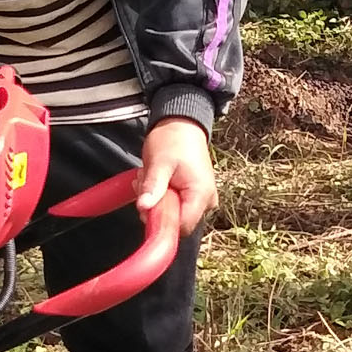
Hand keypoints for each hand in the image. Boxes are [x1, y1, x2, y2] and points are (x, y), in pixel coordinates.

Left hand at [137, 117, 217, 238]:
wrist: (182, 124)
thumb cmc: (173, 140)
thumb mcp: (159, 162)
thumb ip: (153, 186)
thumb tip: (144, 208)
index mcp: (201, 194)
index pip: (182, 226)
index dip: (161, 221)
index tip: (147, 205)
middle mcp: (207, 201)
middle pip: (177, 222)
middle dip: (156, 207)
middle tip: (146, 184)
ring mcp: (202, 199)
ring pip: (173, 214)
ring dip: (157, 200)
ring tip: (151, 177)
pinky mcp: (195, 196)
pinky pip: (175, 205)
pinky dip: (162, 195)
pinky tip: (157, 180)